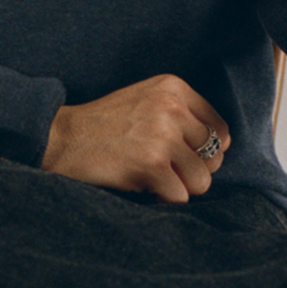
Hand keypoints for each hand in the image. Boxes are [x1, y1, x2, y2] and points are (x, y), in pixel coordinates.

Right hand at [43, 76, 230, 201]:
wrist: (62, 139)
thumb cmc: (104, 125)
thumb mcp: (145, 100)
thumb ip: (182, 114)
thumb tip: (224, 147)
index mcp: (174, 87)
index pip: (219, 128)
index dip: (208, 151)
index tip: (186, 158)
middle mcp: (172, 107)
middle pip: (214, 157)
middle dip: (192, 172)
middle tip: (166, 172)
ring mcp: (163, 135)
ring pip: (202, 180)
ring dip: (180, 188)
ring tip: (155, 180)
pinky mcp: (152, 164)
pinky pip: (180, 196)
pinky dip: (163, 199)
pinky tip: (143, 187)